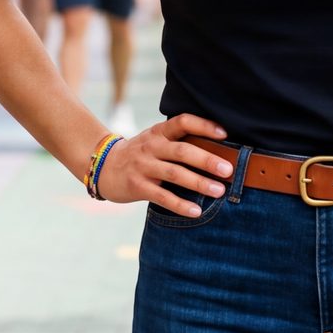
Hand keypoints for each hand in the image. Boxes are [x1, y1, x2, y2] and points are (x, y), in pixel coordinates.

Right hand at [94, 113, 232, 217]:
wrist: (103, 166)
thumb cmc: (141, 154)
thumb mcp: (155, 141)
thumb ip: (178, 142)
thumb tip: (218, 151)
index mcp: (158, 132)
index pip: (182, 121)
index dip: (203, 125)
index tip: (224, 134)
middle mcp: (151, 146)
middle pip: (182, 151)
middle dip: (207, 160)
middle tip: (228, 169)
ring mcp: (143, 166)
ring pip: (175, 174)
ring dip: (199, 183)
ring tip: (219, 191)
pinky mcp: (137, 186)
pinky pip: (162, 196)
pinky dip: (180, 205)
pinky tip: (196, 211)